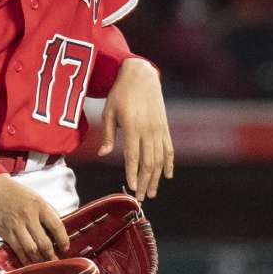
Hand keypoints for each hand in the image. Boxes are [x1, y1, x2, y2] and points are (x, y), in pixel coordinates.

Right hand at [0, 174, 69, 264]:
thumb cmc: (17, 194)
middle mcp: (28, 216)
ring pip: (31, 249)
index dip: (63, 239)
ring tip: (44, 265)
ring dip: (39, 260)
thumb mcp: (37, 198)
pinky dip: (25, 259)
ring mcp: (16, 225)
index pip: (56, 226)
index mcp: (39, 206)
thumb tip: (59, 230)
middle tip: (55, 262)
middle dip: (51, 255)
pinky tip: (30, 263)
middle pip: (44, 242)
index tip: (65, 247)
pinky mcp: (5, 232)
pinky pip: (17, 250)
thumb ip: (48, 213)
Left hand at [97, 58, 173, 200]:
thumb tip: (104, 155)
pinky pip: (169, 149)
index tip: (130, 187)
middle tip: (140, 198)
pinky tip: (166, 176)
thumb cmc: (120, 93)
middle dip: (144, 182)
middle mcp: (149, 130)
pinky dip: (168, 163)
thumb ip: (107, 134)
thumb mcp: (108, 111)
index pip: (133, 156)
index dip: (132, 173)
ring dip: (155, 177)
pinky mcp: (165, 127)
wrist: (141, 75)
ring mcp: (159, 129)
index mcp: (133, 127)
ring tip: (150, 192)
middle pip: (148, 162)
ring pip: (160, 159)